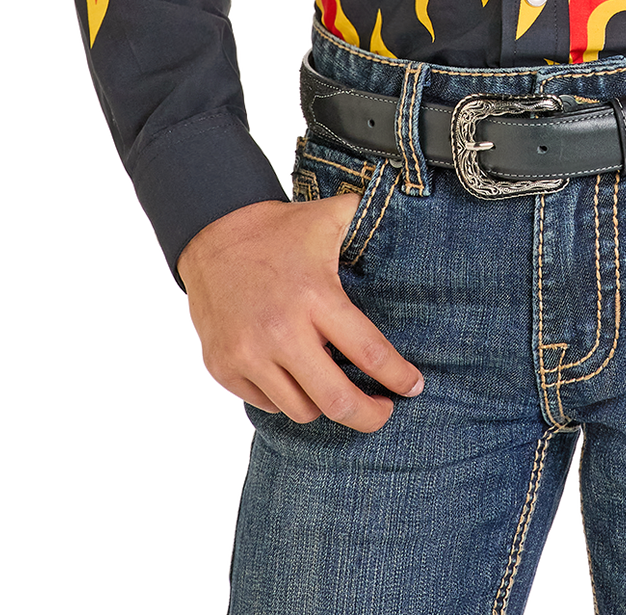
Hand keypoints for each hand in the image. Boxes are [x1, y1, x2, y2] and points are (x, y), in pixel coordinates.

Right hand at [176, 196, 423, 429]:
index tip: (414, 387)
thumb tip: (406, 210)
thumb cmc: (278, 229)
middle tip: (383, 412)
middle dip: (370, 416)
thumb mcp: (327, 216)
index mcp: (315, 296)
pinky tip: (296, 377)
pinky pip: (267, 404)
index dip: (398, 377)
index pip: (369, 353)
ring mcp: (248, 354)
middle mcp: (281, 332)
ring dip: (324, 404)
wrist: (210, 233)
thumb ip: (366, 217)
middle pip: (338, 400)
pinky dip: (286, 397)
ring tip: (334, 387)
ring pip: (301, 410)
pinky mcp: (224, 368)